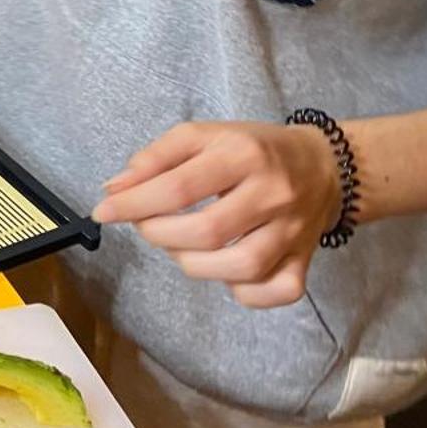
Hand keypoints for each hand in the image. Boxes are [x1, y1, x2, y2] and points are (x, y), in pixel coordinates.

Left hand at [91, 121, 343, 308]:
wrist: (322, 165)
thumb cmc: (250, 149)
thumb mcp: (202, 136)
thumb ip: (155, 158)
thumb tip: (114, 189)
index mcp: (242, 154)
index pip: (179, 187)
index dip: (134, 204)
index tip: (104, 211)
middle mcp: (272, 194)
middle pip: (208, 232)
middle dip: (161, 235)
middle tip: (147, 226)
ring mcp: (293, 231)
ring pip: (241, 268)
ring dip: (194, 265)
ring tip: (179, 247)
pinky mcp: (306, 260)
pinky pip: (276, 290)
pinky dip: (243, 291)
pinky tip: (222, 272)